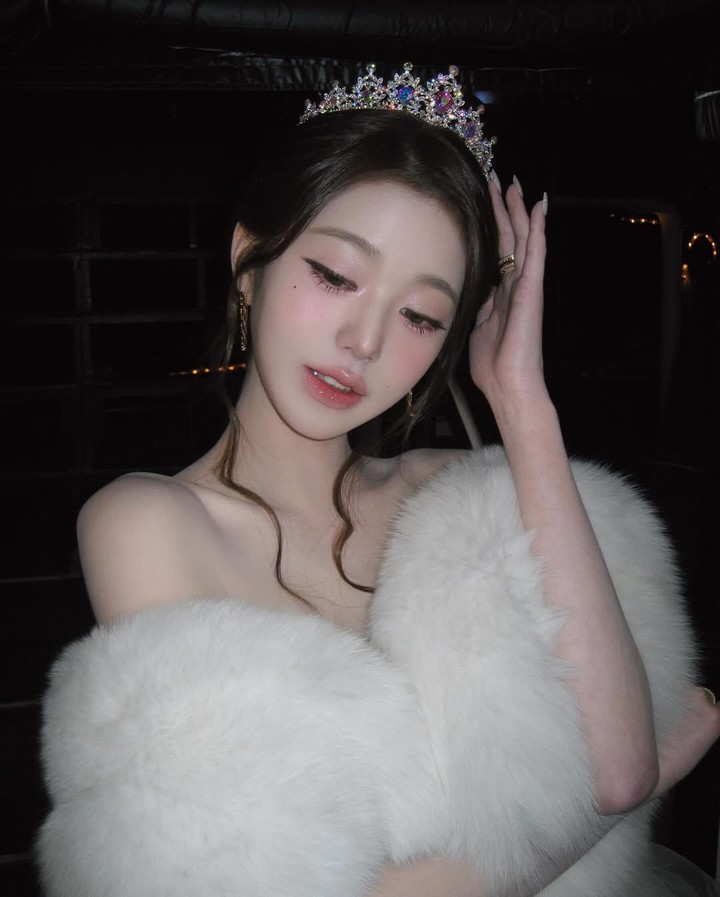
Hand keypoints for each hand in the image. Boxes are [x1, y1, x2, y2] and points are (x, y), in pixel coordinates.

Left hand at [469, 176, 547, 408]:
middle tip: (496, 178)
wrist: (509, 386)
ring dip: (518, 210)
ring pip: (523, 239)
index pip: (495, 251)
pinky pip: (537, 254)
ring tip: (513, 183)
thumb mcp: (474, 328)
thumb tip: (467, 290)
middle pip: (509, 238)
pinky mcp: (533, 291)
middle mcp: (515, 285)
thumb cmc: (492, 366)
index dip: (489, 226)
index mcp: (500, 294)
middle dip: (502, 209)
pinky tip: (539, 208)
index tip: (480, 201)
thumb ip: (475, 306)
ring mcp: (526, 286)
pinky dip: (539, 230)